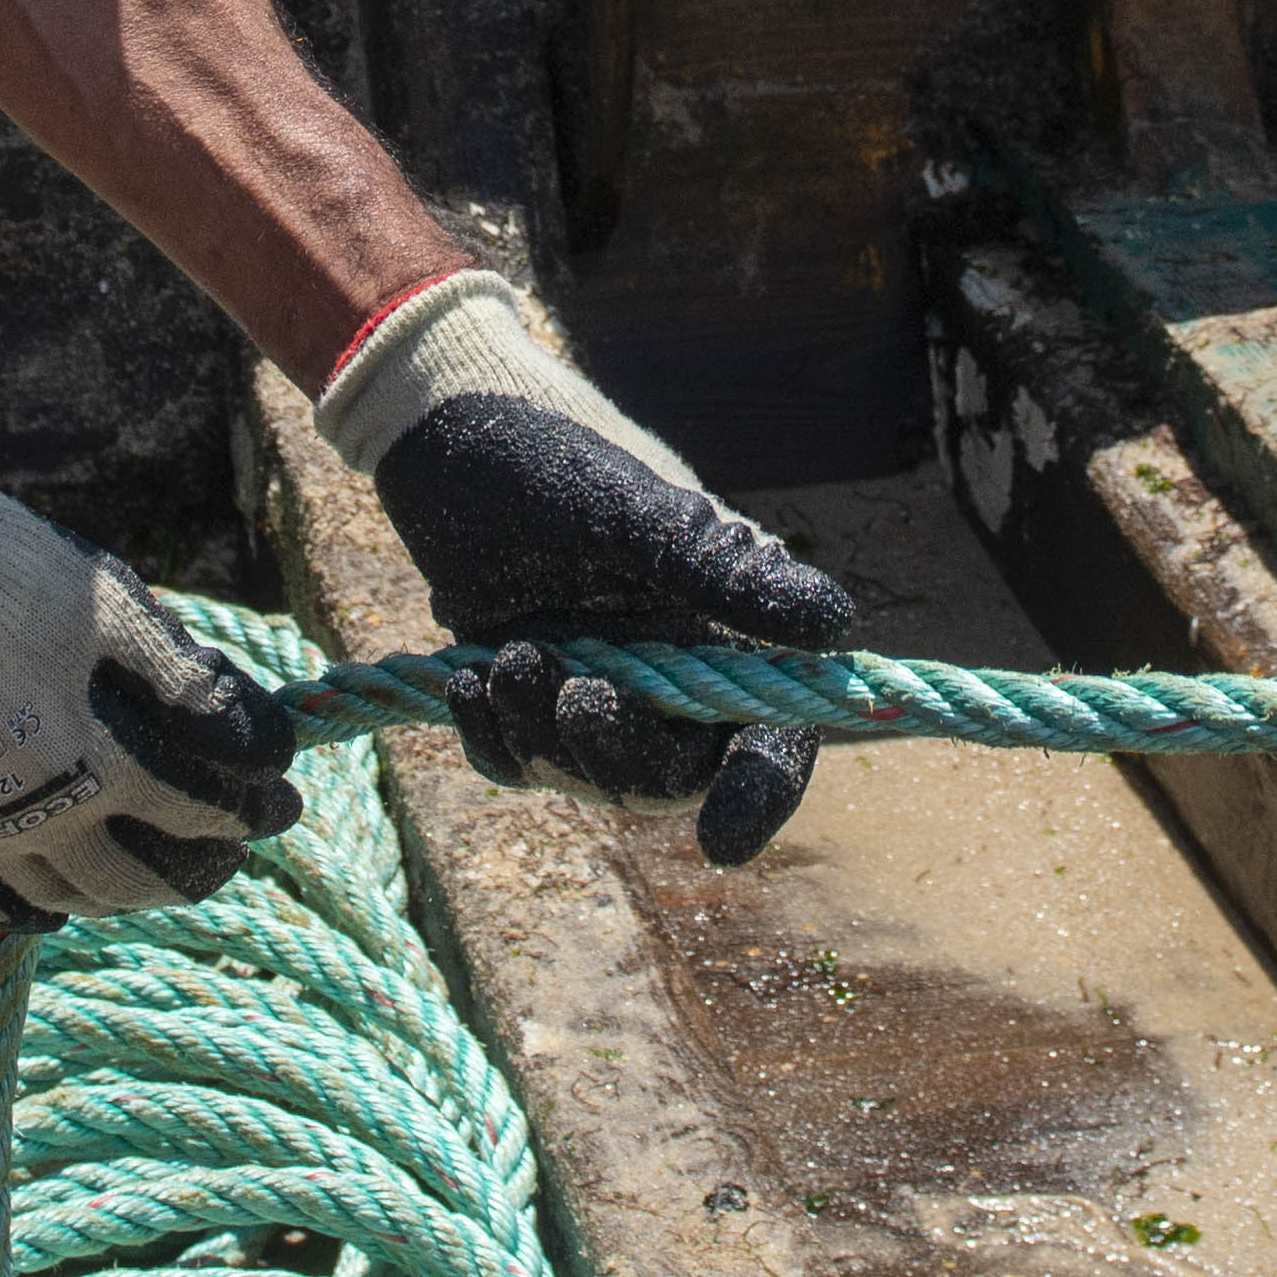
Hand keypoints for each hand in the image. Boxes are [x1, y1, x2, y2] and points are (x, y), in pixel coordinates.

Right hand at [0, 425, 292, 920]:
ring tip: (155, 869)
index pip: (203, 807)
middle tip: (235, 845)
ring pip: (70, 899)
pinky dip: (34, 910)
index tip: (284, 795)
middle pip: (143, 877)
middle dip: (203, 864)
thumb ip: (183, 676)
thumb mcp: (106, 602)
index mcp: (96, 760)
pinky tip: (56, 902)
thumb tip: (252, 730)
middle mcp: (40, 816)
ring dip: (126, 892)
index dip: (256, 802)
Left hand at [310, 272, 858, 863]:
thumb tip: (839, 629)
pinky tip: (464, 679)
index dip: (760, 792)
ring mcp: (595, 681)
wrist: (438, 433)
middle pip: (673, 771)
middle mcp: (667, 666)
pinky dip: (492, 736)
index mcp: (720, 623)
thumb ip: (727, 577)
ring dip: (543, 736)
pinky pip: (518, 757)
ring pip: (589, 770)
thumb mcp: (636, 515)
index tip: (724, 843)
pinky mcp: (527, 690)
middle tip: (574, 694)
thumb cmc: (548, 454)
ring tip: (503, 661)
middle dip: (619, 753)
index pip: (767, 732)